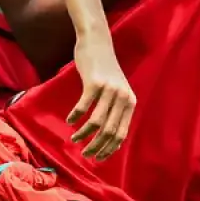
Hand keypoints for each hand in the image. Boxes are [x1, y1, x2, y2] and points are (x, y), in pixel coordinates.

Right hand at [68, 37, 135, 158]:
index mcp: (130, 102)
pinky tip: (69, 121)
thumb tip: (110, 138)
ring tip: (74, 139)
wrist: (98, 42)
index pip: (121, 133)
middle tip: (84, 153)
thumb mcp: (116, 90)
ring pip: (96, 122)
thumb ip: (115, 110)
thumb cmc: (104, 69)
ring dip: (84, 135)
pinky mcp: (94, 83)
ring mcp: (109, 90)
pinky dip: (75, 116)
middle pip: (109, 131)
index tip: (98, 158)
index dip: (109, 149)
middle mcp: (123, 97)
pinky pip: (83, 106)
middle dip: (96, 146)